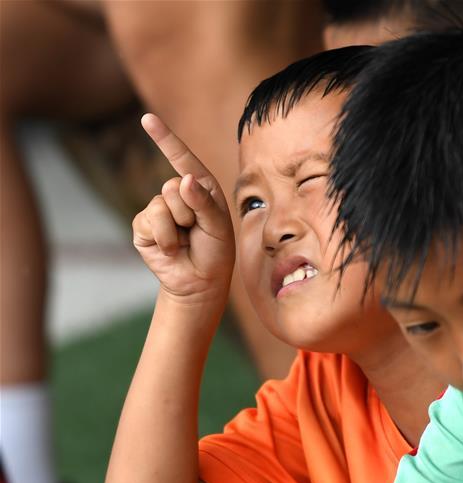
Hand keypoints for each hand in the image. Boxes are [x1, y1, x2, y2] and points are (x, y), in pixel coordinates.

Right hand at [133, 113, 234, 304]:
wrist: (200, 281)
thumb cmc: (215, 251)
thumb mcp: (219, 226)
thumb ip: (204, 202)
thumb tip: (183, 179)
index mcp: (201, 187)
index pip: (182, 158)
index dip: (164, 138)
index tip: (147, 118)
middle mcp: (178, 193)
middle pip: (174, 186)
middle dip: (190, 212)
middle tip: (197, 231)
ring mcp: (157, 208)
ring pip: (162, 204)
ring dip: (178, 227)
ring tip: (185, 240)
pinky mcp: (143, 226)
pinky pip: (151, 222)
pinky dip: (165, 238)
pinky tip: (172, 248)